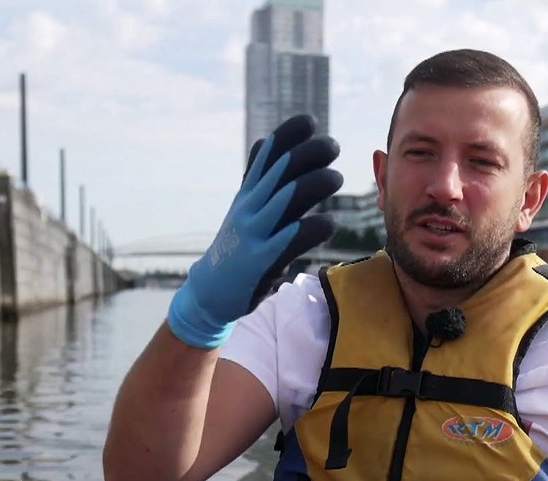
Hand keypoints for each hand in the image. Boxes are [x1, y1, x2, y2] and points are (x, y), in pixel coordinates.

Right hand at [168, 115, 342, 347]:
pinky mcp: (263, 261)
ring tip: (336, 179)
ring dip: (317, 183)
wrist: (210, 291)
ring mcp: (255, 233)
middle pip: (281, 169)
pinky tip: (328, 224)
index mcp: (248, 193)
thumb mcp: (243, 207)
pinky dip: (316, 227)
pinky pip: (293, 238)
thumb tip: (266, 139)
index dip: (288, 135)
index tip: (310, 121)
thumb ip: (257, 176)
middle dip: (310, 152)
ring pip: (289, 197)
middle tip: (333, 147)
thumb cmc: (236, 245)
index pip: (266, 155)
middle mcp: (250, 207)